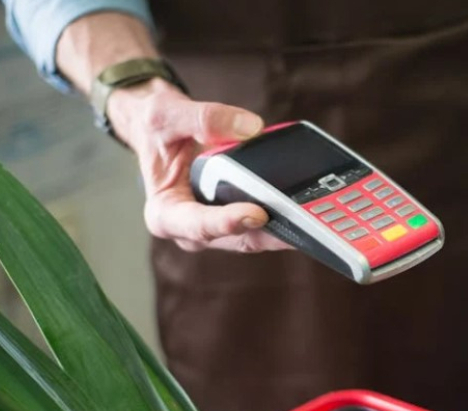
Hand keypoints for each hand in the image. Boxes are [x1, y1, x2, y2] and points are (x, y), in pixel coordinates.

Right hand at [107, 79, 290, 252]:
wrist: (160, 131)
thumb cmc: (156, 128)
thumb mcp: (167, 115)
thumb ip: (205, 118)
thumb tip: (250, 127)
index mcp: (165, 213)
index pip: (198, 225)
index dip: (227, 222)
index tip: (256, 214)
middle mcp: (190, 230)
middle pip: (234, 238)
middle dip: (267, 233)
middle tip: (299, 221)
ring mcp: (215, 228)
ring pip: (254, 237)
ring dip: (282, 230)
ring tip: (311, 219)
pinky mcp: (235, 219)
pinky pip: (263, 225)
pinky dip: (283, 217)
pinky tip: (306, 207)